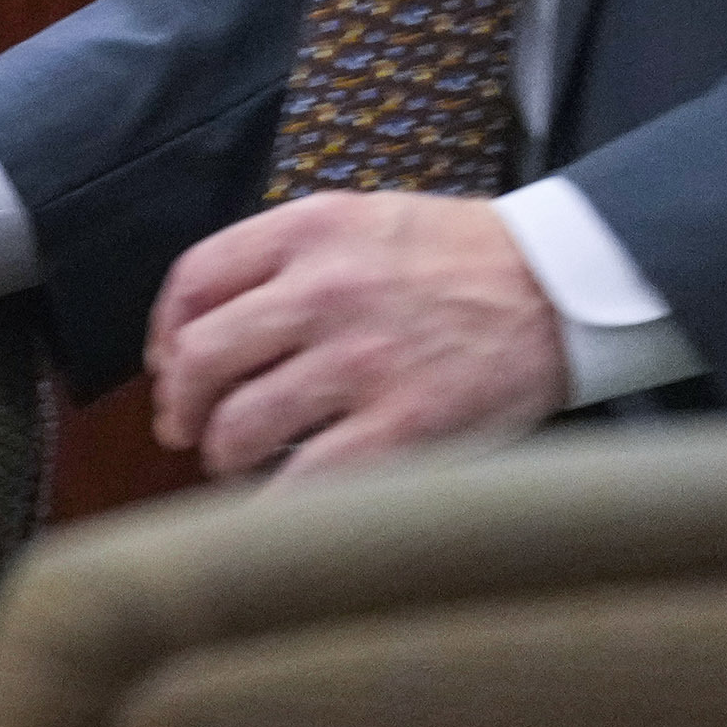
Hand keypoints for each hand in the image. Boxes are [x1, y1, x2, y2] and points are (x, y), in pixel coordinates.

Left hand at [144, 192, 565, 479]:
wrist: (562, 286)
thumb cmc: (459, 258)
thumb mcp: (364, 221)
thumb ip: (286, 259)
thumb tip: (203, 326)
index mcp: (309, 231)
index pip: (193, 280)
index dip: (163, 334)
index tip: (168, 367)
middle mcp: (324, 291)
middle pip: (200, 357)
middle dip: (180, 404)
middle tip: (184, 429)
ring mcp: (362, 361)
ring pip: (241, 423)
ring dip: (223, 454)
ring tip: (236, 462)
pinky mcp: (404, 425)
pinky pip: (307, 481)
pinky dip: (275, 505)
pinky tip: (275, 506)